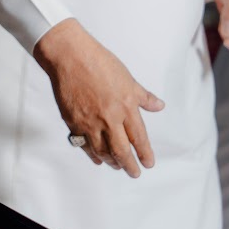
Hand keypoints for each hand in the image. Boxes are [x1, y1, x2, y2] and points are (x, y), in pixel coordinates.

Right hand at [34, 18, 164, 176]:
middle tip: (134, 173)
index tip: (148, 163)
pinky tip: (97, 158)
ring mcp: (90, 121)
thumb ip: (143, 96)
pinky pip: (84, 145)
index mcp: (126, 106)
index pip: (139, 137)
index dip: (144, 153)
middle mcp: (109, 117)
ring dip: (112, 162)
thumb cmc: (98, 61)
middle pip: (122, 151)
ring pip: (103, 151)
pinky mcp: (73, 121)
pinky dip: (92, 154)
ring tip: (117, 166)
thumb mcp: (127, 78)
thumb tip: (159, 105)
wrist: (69, 56)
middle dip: (129, 166)